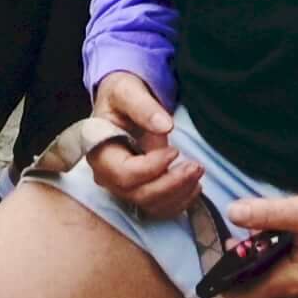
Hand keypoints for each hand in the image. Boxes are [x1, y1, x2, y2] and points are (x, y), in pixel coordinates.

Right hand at [75, 71, 197, 216]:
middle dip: (171, 184)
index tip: (175, 151)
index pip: (124, 173)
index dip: (152, 168)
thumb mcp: (127, 91)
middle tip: (196, 166)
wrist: (122, 102)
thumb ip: (143, 106)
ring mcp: (123, 187)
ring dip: (178, 194)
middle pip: (139, 194)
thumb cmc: (120, 95)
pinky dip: (178, 202)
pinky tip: (194, 186)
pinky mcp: (138, 190)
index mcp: (99, 152)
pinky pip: (158, 207)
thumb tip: (166, 126)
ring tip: (198, 174)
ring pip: (151, 205)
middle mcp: (108, 176)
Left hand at [206, 181, 297, 297]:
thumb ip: (267, 214)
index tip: (210, 272)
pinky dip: (275, 260)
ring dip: (257, 266)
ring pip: (274, 282)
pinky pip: (289, 273)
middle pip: (258, 293)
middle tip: (227, 248)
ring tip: (247, 239)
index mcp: (293, 283)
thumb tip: (232, 212)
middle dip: (239, 274)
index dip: (225, 288)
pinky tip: (275, 237)